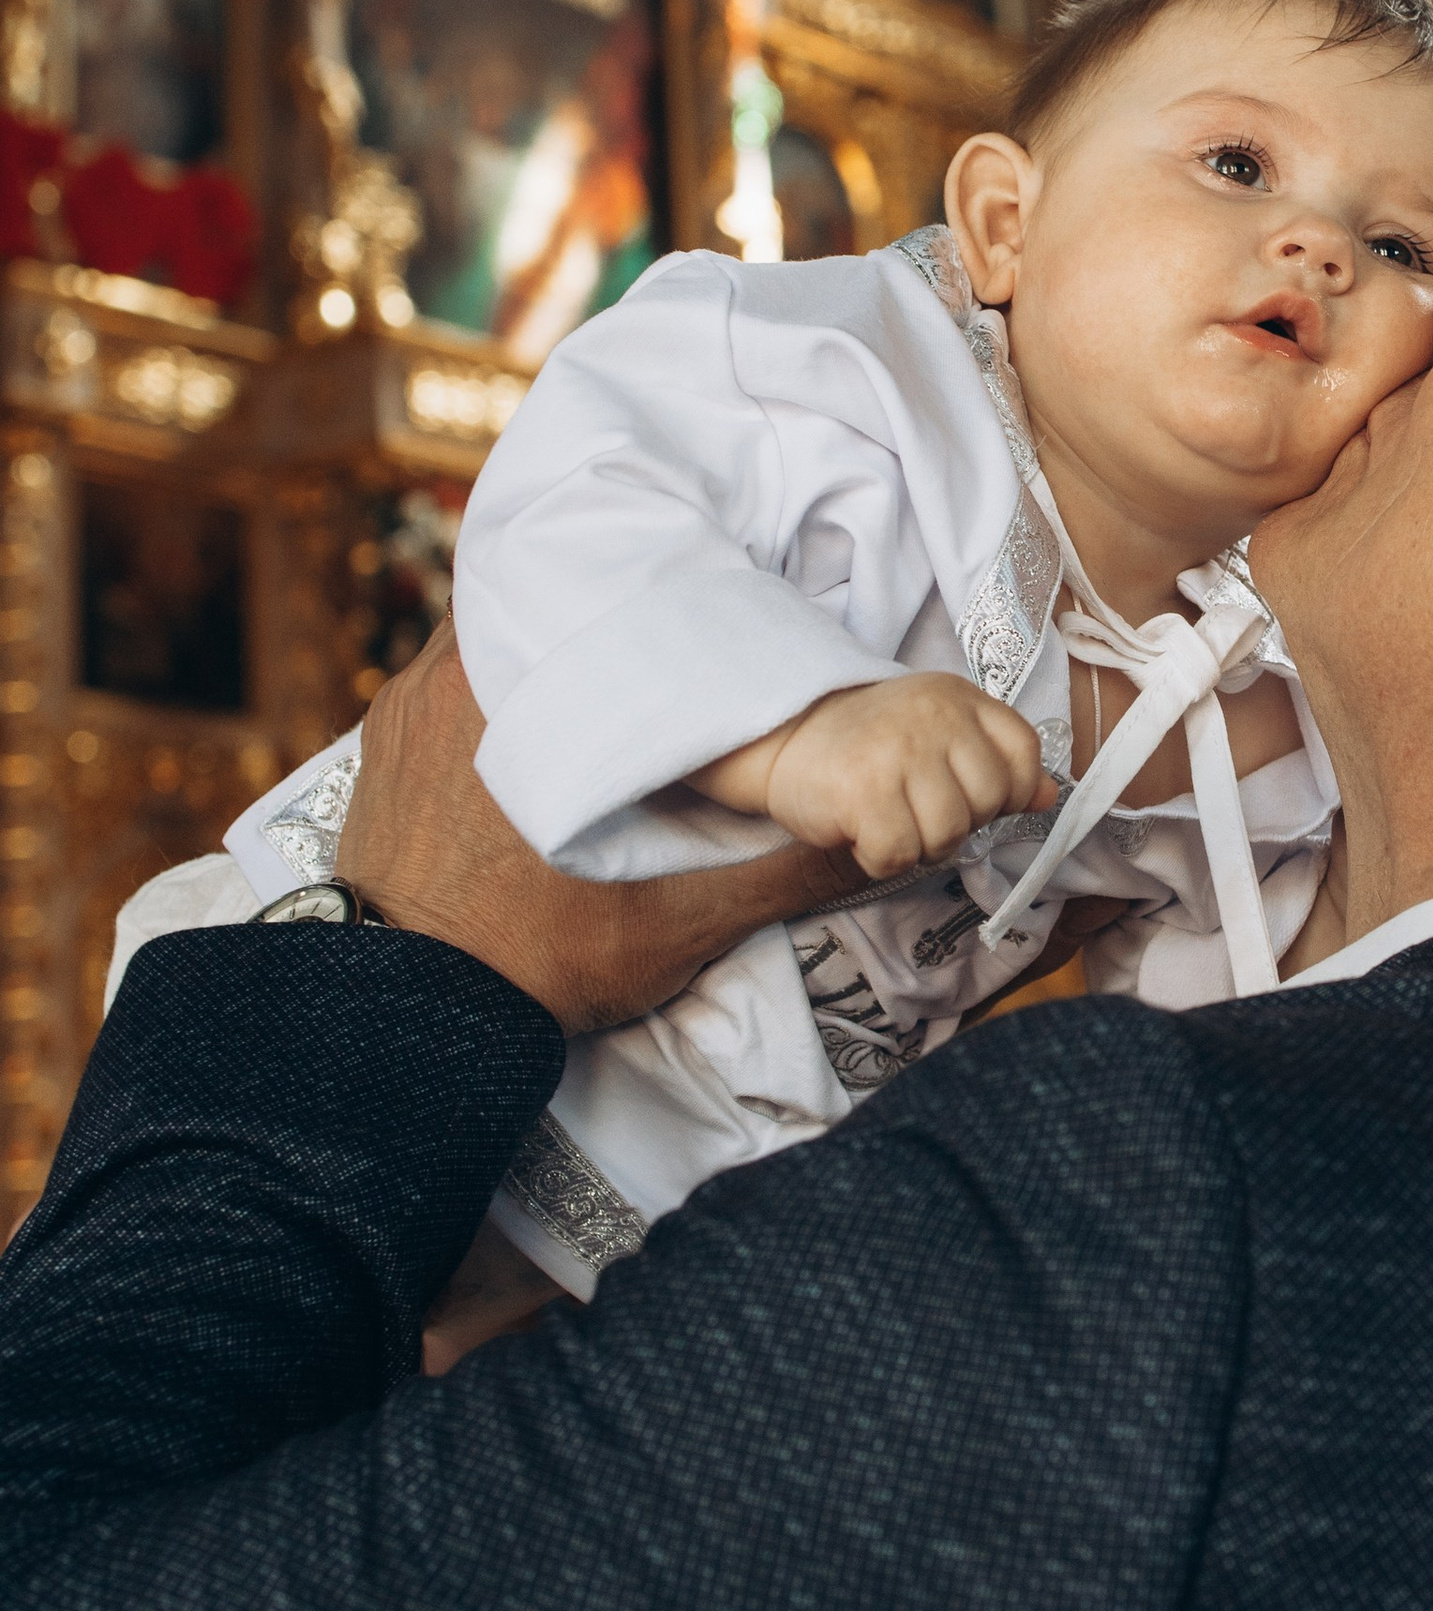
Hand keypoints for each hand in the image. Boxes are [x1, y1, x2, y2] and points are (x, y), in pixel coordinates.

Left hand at [337, 625, 874, 1033]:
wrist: (405, 1026)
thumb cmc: (537, 962)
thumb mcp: (680, 924)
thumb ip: (779, 871)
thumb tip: (872, 833)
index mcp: (531, 692)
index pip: (599, 586)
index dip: (653, 583)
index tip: (697, 591)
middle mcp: (455, 675)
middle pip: (549, 606)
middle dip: (605, 617)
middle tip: (665, 637)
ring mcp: (408, 708)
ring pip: (499, 643)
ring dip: (552, 654)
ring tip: (610, 675)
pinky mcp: (381, 745)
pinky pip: (449, 684)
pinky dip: (496, 692)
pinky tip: (544, 723)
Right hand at [763, 671, 1055, 875]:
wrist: (784, 738)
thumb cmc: (868, 746)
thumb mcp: (938, 737)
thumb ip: (994, 762)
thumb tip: (1046, 797)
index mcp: (959, 698)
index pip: (1022, 752)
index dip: (1006, 790)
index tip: (968, 795)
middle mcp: (935, 716)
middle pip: (987, 801)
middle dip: (956, 822)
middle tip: (913, 808)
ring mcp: (900, 751)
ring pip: (948, 834)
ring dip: (918, 844)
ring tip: (888, 819)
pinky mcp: (864, 791)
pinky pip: (901, 855)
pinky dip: (882, 859)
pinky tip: (862, 833)